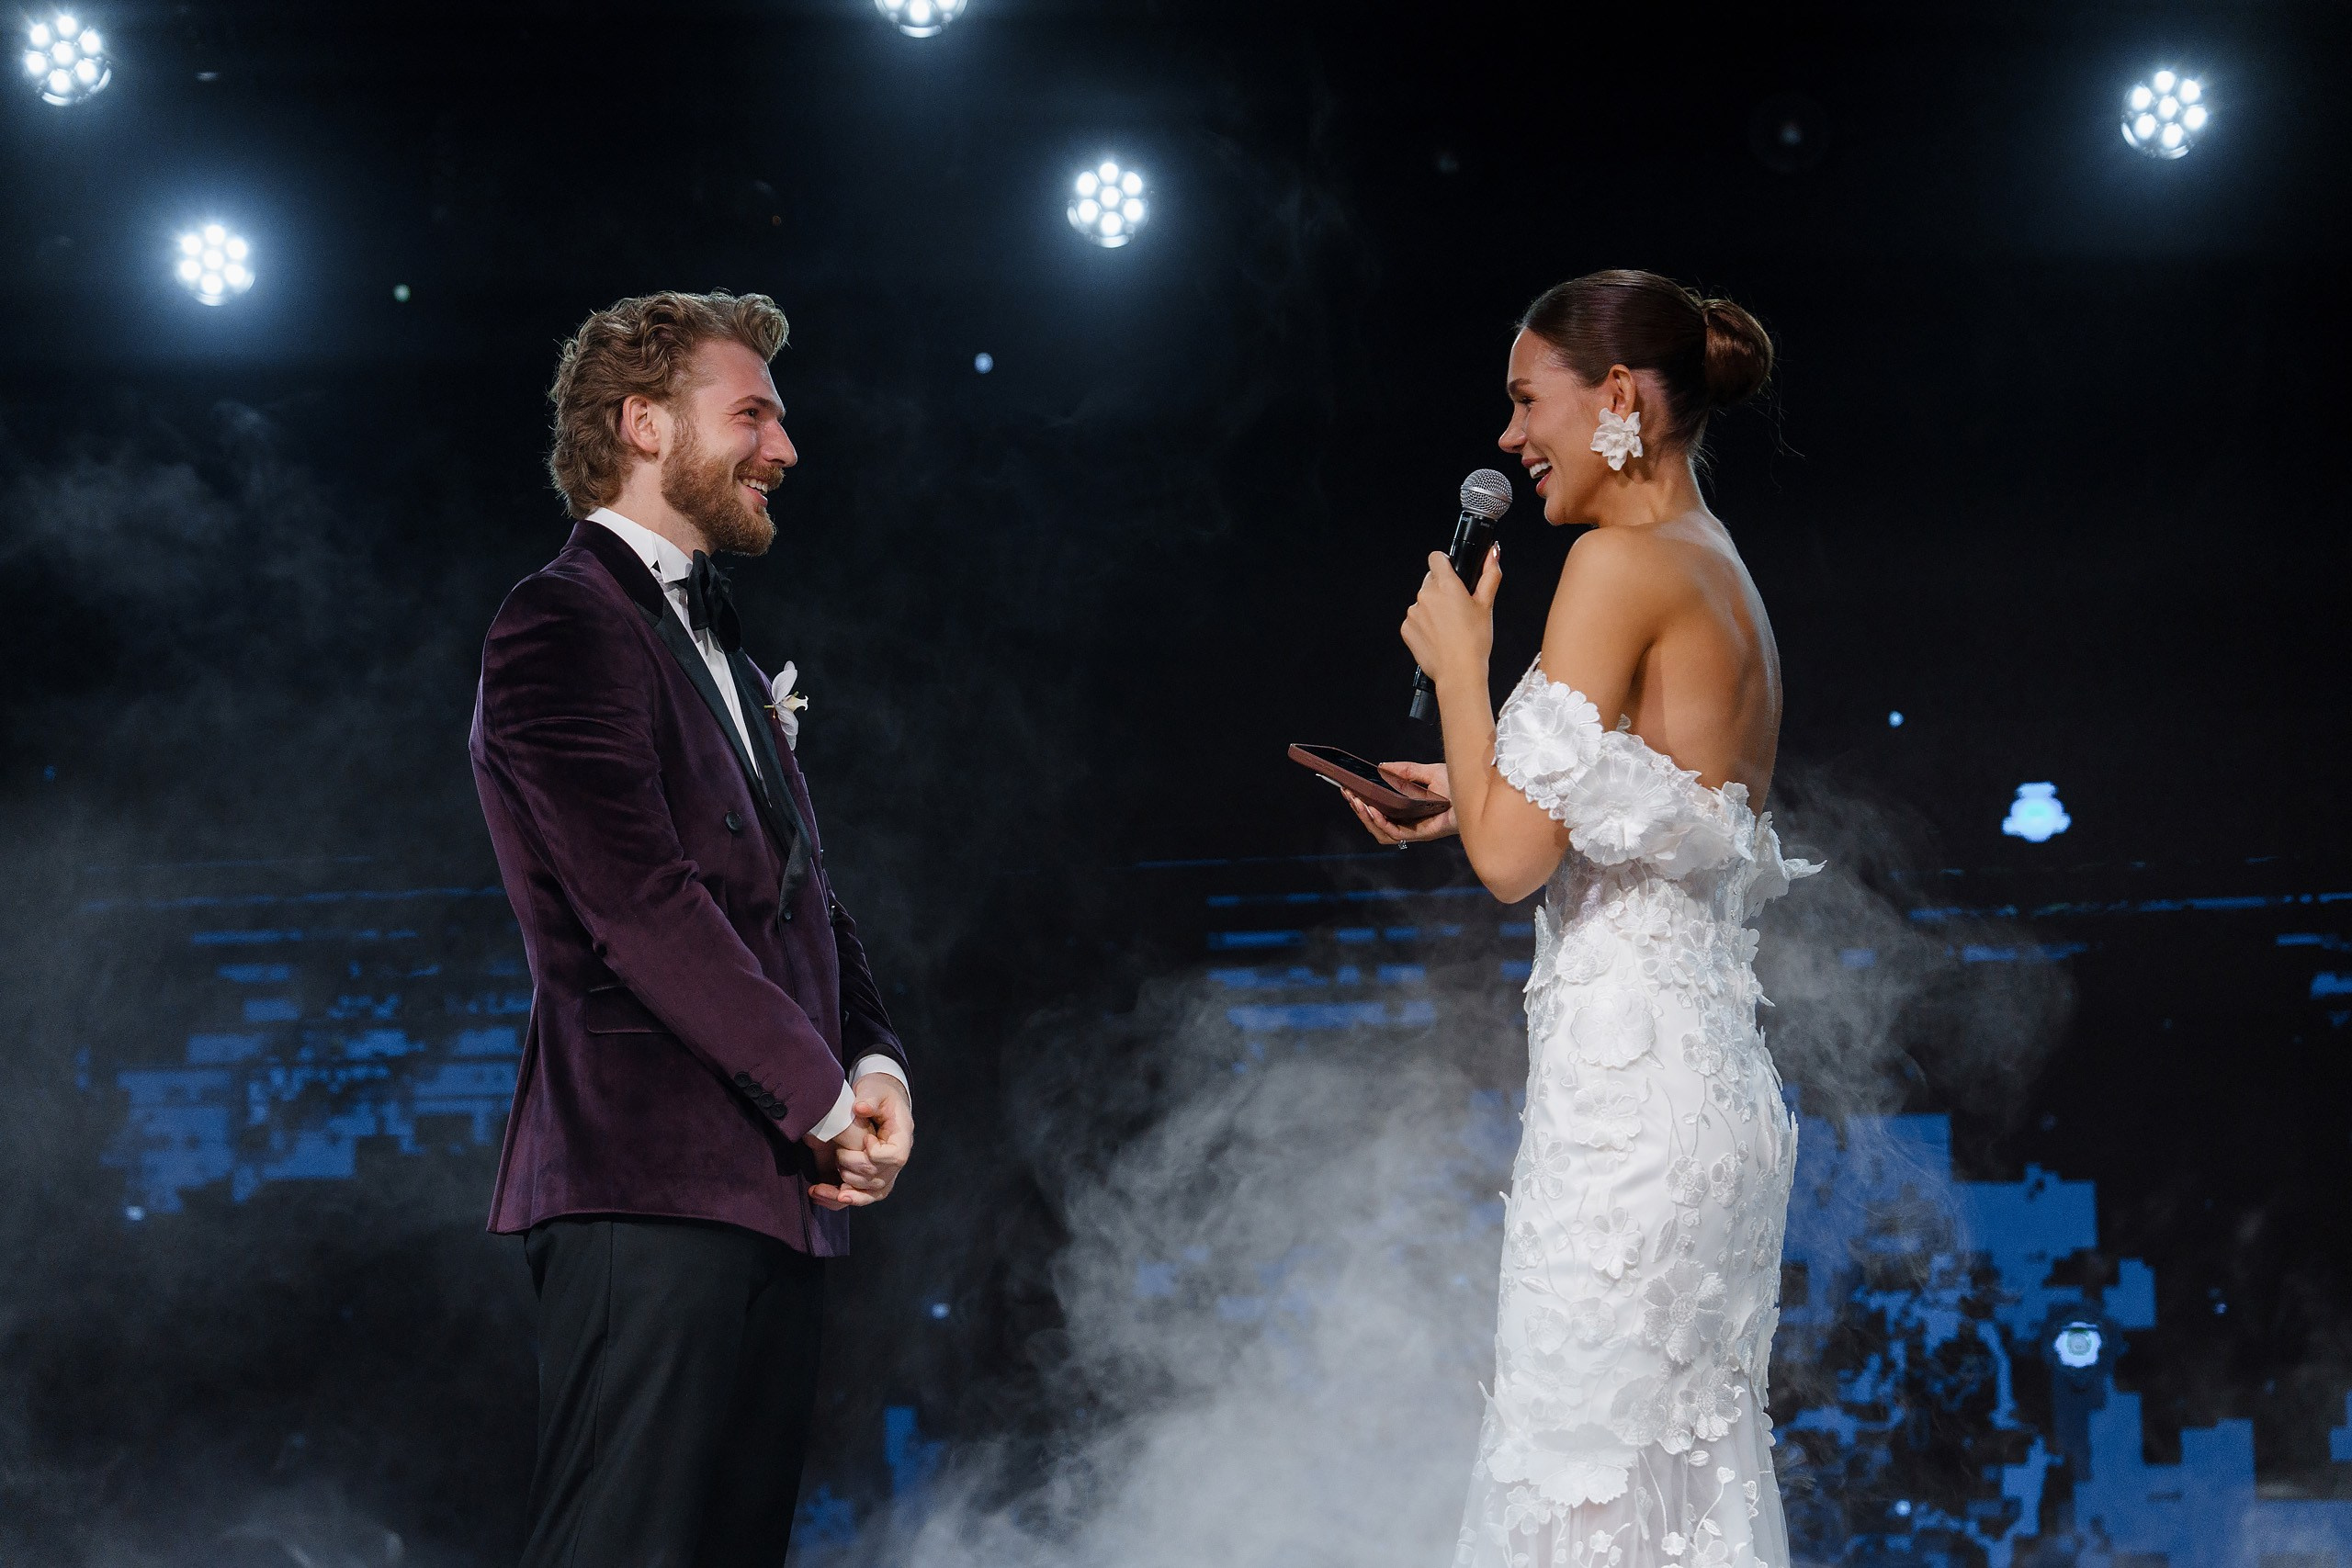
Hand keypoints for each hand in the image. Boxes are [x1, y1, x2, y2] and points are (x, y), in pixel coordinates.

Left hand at [810, 1072, 912, 1210]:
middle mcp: (897, 1158)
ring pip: (870, 1193)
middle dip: (852, 1168)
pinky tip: (826, 1196)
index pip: (895, 1157)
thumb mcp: (874, 1089)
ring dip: (844, 1191)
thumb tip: (859, 1109)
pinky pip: (864, 1196)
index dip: (875, 1154)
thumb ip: (869, 1098)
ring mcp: (887, 1170)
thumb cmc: (878, 1093)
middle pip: (878, 1177)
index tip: (864, 1139)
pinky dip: (846, 1199)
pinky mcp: (874, 1177)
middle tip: (838, 1152)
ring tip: (821, 1186)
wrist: (879, 1099)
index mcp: (902, 1136)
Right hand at [1342, 761, 1457, 844]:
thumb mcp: (1427, 772)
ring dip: (1366, 818)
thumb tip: (1382, 766)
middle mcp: (1410, 822)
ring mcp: (1415, 830)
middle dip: (1358, 810)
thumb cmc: (1459, 785)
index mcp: (1408, 810)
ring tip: (1358, 803)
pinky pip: (1395, 833)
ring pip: (1382, 832)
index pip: (1379, 812)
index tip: (1349, 790)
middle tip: (1348, 795)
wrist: (1477, 791)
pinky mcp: (1422, 834)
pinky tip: (1373, 812)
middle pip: (1376, 824)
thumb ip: (1404, 771)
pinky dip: (1381, 823)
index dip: (1362, 803)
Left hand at [1400, 544, 1500, 694]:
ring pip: (1422, 601)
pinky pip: (1414, 619)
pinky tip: (1438, 636)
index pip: (1436, 558)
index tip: (1452, 573)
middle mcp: (1426, 596)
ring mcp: (1413, 612)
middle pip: (1430, 581)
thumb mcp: (1487, 605)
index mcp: (1446, 586)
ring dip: (1432, 608)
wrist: (1459, 673)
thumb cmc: (1474, 641)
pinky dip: (1424, 625)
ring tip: (1449, 627)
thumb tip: (1493, 552)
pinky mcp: (1406, 628)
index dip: (1445, 563)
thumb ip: (1490, 575)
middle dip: (1442, 589)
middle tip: (1457, 608)